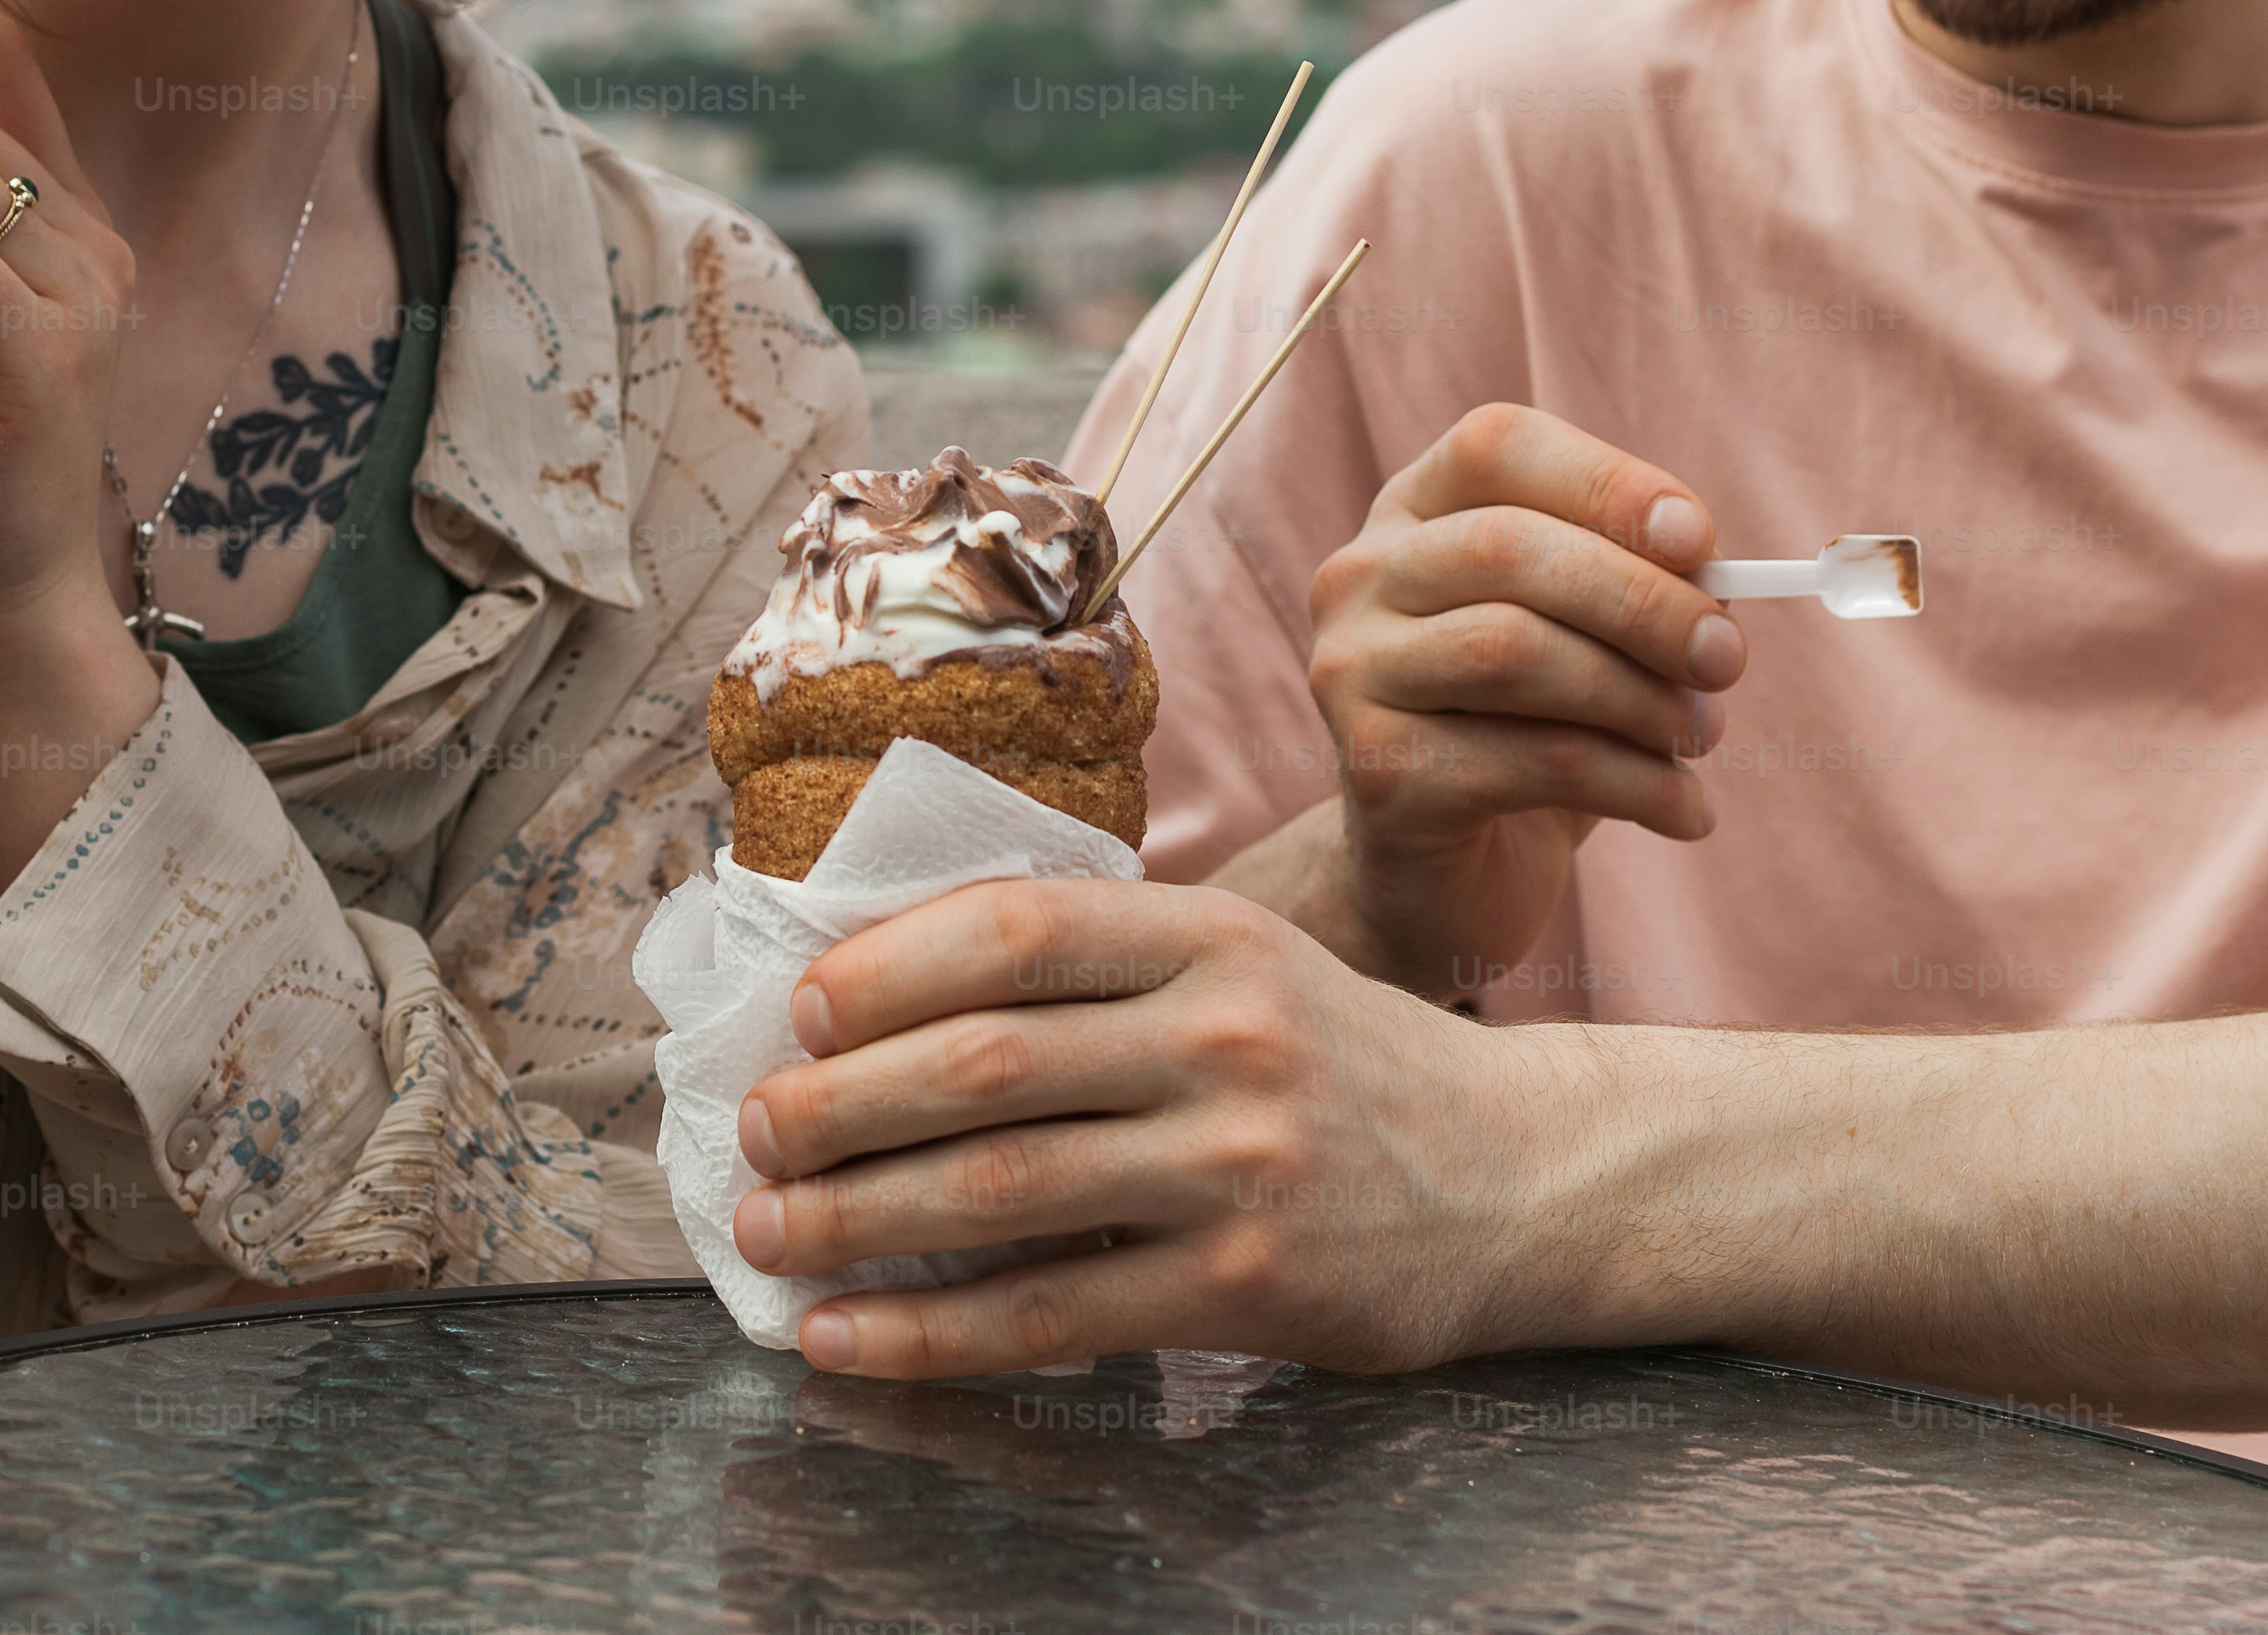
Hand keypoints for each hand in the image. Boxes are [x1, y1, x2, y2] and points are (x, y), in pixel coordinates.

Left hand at [732, 879, 1554, 1377]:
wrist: (1514, 1178)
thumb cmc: (1333, 1066)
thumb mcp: (1240, 968)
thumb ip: (1099, 971)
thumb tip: (875, 997)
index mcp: (1209, 934)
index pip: (1014, 928)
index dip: (884, 970)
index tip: (797, 1014)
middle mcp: (1226, 1033)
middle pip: (982, 1061)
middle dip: (836, 1104)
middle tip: (753, 1137)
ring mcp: (1239, 1160)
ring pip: (997, 1187)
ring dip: (852, 1217)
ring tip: (767, 1236)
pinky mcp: (1245, 1281)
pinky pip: (1047, 1310)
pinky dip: (925, 1331)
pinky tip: (844, 1338)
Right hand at [1298, 403, 1738, 996]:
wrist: (1446, 877)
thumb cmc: (1531, 730)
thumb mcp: (1586, 638)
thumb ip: (1640, 587)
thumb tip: (1716, 583)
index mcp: (1412, 511)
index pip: (1495, 447)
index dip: (1605, 481)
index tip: (1701, 539)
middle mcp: (1359, 578)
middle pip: (1507, 548)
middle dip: (1641, 600)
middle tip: (1728, 659)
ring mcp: (1351, 674)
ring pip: (1513, 650)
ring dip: (1641, 696)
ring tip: (1703, 736)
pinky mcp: (1378, 773)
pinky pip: (1531, 760)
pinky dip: (1636, 784)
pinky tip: (1684, 810)